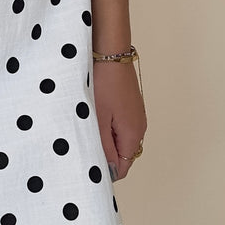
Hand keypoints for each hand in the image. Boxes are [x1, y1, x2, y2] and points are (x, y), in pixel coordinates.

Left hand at [93, 60, 145, 182]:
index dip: (107, 170)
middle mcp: (140, 127)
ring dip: (106, 139)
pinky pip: (121, 126)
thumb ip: (104, 148)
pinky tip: (95, 115)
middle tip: (84, 143)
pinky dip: (109, 126)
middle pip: (123, 154)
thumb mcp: (98, 119)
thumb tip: (110, 170)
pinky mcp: (131, 105)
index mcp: (133, 134)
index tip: (88, 163)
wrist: (110, 53)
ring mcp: (137, 115)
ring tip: (88, 126)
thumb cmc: (103, 83)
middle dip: (105, 154)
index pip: (124, 167)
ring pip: (121, 139)